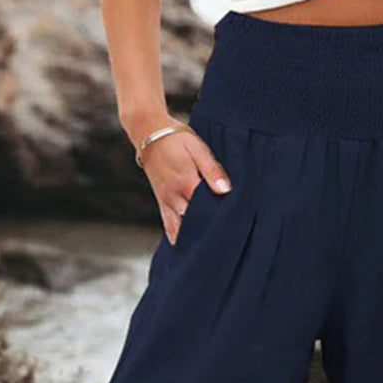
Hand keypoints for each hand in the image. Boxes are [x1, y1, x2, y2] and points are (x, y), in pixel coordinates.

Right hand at [132, 116, 231, 244]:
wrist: (148, 133)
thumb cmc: (176, 139)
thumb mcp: (198, 148)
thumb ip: (212, 170)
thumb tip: (225, 191)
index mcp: (187, 183)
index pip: (207, 210)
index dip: (221, 220)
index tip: (234, 229)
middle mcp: (175, 197)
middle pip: (195, 222)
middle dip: (209, 232)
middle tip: (225, 242)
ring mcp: (166, 201)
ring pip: (181, 229)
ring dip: (193, 238)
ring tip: (208, 249)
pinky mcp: (161, 202)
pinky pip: (168, 225)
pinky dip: (177, 237)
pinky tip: (185, 247)